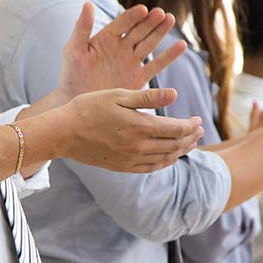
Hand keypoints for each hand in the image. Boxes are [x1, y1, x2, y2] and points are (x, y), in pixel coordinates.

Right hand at [57, 88, 203, 172]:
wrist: (63, 133)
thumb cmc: (88, 107)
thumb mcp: (118, 95)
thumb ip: (148, 97)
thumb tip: (175, 94)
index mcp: (140, 126)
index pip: (176, 129)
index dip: (191, 125)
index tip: (198, 119)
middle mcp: (139, 146)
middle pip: (175, 145)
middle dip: (190, 137)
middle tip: (200, 130)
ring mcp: (130, 160)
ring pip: (165, 158)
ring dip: (181, 151)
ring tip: (191, 144)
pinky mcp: (122, 167)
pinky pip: (150, 168)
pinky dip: (165, 163)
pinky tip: (169, 157)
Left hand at [58, 3, 186, 102]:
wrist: (76, 102)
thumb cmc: (71, 76)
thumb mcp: (73, 51)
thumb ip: (81, 28)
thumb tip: (87, 3)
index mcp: (105, 38)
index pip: (121, 23)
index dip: (132, 16)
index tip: (143, 9)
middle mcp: (120, 48)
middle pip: (139, 31)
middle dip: (150, 22)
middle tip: (162, 13)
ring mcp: (131, 62)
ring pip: (149, 44)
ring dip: (160, 32)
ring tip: (170, 20)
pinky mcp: (139, 78)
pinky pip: (156, 65)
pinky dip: (169, 56)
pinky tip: (181, 46)